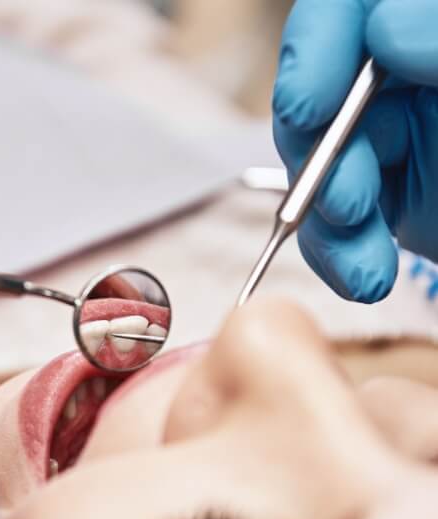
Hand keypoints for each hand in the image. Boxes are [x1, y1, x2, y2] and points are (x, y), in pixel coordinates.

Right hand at [273, 0, 437, 301]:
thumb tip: (389, 26)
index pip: (354, 9)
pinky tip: (363, 276)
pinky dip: (338, 253)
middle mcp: (414, 72)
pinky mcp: (389, 193)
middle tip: (349, 204)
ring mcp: (399, 134)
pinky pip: (334, 218)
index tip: (309, 106)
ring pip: (321, 165)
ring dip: (327, 222)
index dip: (317, 50)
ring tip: (365, 268)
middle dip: (324, 157)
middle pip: (325, 95)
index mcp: (434, 29)